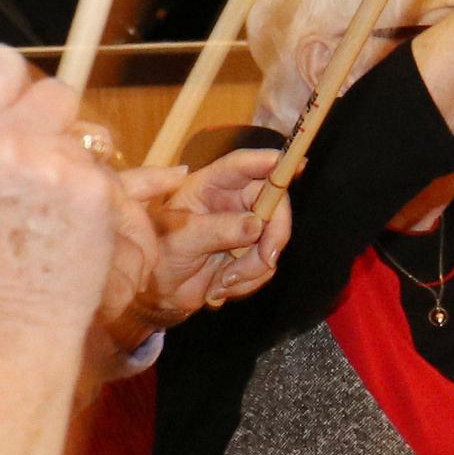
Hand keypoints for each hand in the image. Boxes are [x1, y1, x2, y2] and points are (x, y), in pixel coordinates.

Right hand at [0, 47, 124, 366]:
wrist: (6, 332)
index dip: (12, 82)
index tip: (15, 101)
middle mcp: (4, 144)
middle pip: (55, 91)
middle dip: (54, 122)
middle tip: (43, 163)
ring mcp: (55, 166)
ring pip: (88, 136)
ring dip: (78, 162)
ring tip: (53, 211)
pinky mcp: (95, 190)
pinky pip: (108, 173)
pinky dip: (97, 197)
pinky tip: (74, 230)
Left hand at [119, 145, 293, 332]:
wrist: (158, 293)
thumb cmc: (160, 255)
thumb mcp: (182, 240)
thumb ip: (218, 230)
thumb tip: (257, 224)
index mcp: (209, 186)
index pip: (243, 165)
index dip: (268, 161)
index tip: (295, 165)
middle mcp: (231, 202)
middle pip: (273, 201)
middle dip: (274, 233)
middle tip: (266, 258)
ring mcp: (243, 228)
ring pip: (274, 238)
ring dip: (256, 266)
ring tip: (223, 281)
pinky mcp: (249, 254)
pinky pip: (266, 264)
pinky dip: (250, 280)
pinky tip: (221, 286)